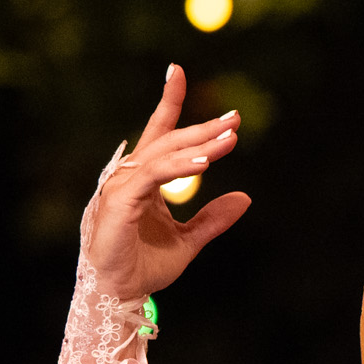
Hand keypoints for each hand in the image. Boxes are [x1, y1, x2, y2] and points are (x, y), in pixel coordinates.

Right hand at [85, 66, 251, 302]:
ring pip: (161, 156)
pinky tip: (204, 164)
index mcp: (146, 180)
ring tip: (230, 140)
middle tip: (236, 119)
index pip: (158, 133)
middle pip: (168, 141)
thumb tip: (245, 197)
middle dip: (202, 128)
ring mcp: (121, 188)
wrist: (120, 293)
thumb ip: (214, 218)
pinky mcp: (118, 204)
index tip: (177, 70)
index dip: (168, 101)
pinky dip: (178, 169)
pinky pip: (152, 178)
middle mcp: (131, 177)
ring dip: (197, 146)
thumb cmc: (145, 264)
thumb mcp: (191, 240)